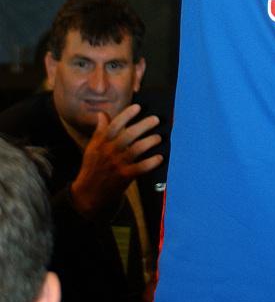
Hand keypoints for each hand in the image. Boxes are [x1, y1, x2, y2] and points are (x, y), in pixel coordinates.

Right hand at [70, 103, 161, 217]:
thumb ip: (100, 131)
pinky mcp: (124, 177)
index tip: (137, 107)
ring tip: (158, 137)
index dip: (126, 115)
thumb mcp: (92, 148)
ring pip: (136, 149)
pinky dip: (151, 162)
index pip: (114, 125)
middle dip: (143, 125)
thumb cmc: (92, 168)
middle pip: (128, 135)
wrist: (88, 195)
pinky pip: (140, 168)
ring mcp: (117, 164)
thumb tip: (101, 114)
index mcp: (102, 143)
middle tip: (156, 119)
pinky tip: (160, 157)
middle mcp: (109, 152)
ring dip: (149, 142)